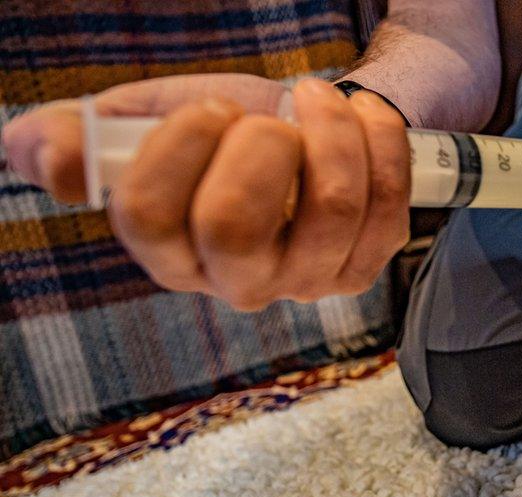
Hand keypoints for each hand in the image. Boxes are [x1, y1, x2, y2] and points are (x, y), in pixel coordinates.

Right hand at [3, 74, 410, 309]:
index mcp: (168, 248)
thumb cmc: (229, 126)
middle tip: (268, 116)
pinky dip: (378, 140)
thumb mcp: (151, 120)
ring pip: (329, 209)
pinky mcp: (364, 264)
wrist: (308, 129)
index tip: (209, 109)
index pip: (151, 216)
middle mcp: (234, 280)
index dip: (178, 148)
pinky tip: (360, 119)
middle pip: (233, 229)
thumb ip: (88, 137)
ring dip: (331, 132)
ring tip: (318, 101)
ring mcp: (305, 279)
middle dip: (258, 146)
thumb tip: (44, 156)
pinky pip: (386, 203)